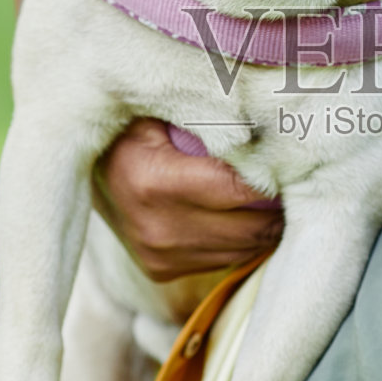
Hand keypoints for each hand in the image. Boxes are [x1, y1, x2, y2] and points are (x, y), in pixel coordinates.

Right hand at [92, 119, 281, 281]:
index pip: (243, 189)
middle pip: (251, 227)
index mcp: (156, 182)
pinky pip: (225, 259)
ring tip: (275, 196)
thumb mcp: (163, 110)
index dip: (276, 175)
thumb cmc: (132, 127)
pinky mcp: (160, 270)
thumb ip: (212, 118)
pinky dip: (241, 239)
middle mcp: (157, 228)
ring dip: (266, 226)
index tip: (295, 160)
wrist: (85, 167)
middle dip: (279, 205)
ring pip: (244, 249)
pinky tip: (243, 214)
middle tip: (296, 179)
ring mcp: (158, 255)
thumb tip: (273, 122)